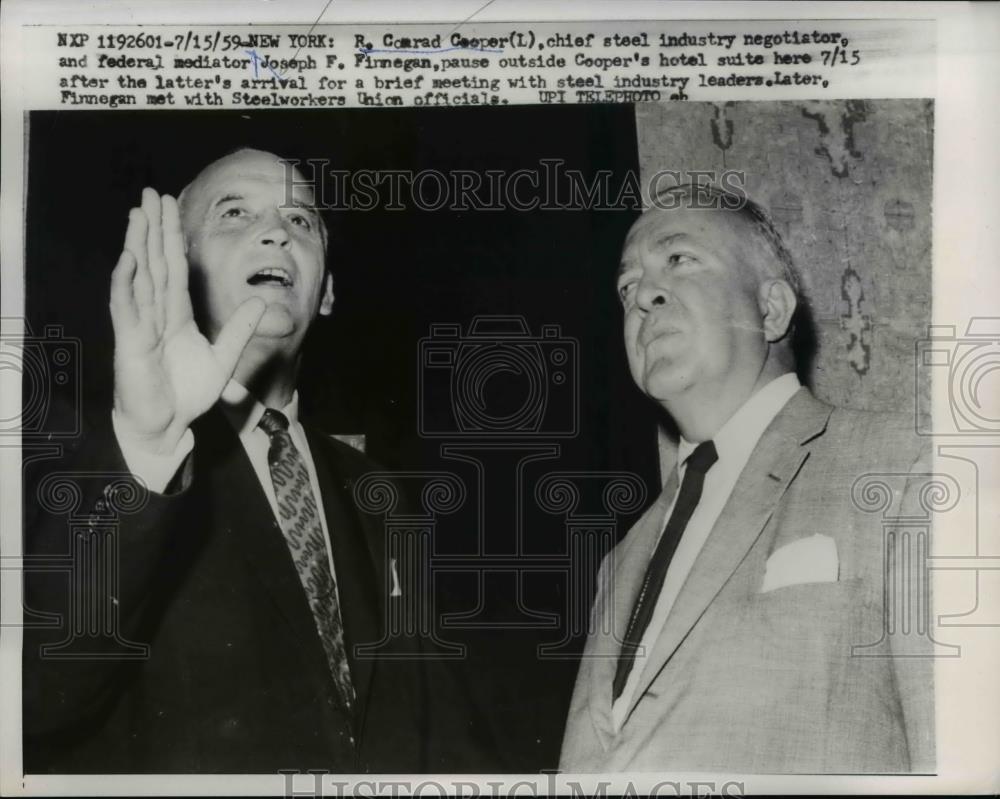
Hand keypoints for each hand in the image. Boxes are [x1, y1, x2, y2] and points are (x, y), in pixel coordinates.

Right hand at [110, 188, 264, 453]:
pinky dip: (127, 283)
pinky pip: (127, 308)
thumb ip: (240, 329)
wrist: (168, 425)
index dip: (172, 239)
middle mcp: (155, 314)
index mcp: (176, 315)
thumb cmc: (187, 394)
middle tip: (151, 194)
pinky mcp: (131, 342)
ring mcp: (141, 326)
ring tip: (137, 213)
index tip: (171, 209)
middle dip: (153, 229)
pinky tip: (128, 258)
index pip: (174, 269)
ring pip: (139, 278)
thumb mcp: (223, 357)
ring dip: (137, 245)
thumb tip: (259, 300)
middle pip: (155, 264)